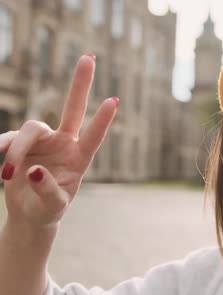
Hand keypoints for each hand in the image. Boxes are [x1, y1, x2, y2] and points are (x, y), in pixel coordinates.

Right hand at [0, 54, 117, 226]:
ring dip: (16, 149)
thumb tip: (33, 170)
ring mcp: (43, 141)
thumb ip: (47, 191)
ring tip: (6, 175)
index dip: (102, 120)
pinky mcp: (21, 143)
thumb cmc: (48, 210)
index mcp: (80, 159)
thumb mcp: (53, 207)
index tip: (114, 100)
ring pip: (29, 129)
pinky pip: (8, 138)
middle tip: (89, 57)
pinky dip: (1, 148)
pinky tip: (1, 167)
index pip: (93, 137)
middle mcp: (64, 144)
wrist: (30, 214)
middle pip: (72, 108)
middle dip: (80, 83)